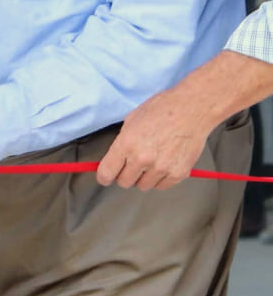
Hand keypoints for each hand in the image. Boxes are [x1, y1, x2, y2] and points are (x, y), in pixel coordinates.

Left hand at [96, 88, 214, 190]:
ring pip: (143, 186)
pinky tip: (162, 165)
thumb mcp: (131, 121)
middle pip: (124, 182)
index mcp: (126, 144)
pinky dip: (160, 179)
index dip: (104, 176)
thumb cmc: (162, 110)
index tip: (105, 176)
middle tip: (130, 165)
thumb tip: (114, 158)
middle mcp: (142, 159)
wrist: (191, 110)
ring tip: (149, 162)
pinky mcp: (178, 173)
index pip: (106, 173)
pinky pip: (162, 186)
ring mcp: (161, 168)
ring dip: (143, 177)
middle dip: (124, 175)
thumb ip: (121, 143)